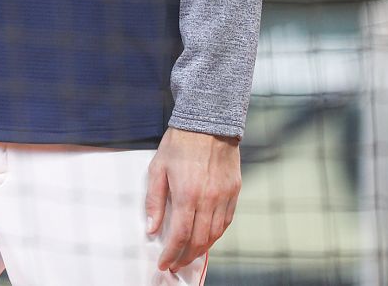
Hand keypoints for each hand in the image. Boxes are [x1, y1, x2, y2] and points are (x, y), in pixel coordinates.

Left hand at [145, 127, 240, 271]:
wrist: (208, 123)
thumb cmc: (179, 144)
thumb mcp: (157, 169)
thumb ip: (154, 200)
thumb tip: (152, 228)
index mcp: (187, 194)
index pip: (180, 235)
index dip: (171, 253)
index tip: (164, 263)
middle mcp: (209, 199)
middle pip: (199, 240)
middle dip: (186, 257)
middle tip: (175, 265)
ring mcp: (224, 196)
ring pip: (215, 234)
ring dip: (202, 249)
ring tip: (188, 256)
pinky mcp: (235, 192)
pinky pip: (226, 221)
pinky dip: (216, 234)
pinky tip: (206, 238)